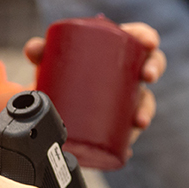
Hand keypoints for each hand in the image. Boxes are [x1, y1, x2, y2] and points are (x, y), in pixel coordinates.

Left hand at [23, 22, 165, 131]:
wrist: (56, 103)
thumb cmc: (64, 75)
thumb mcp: (52, 62)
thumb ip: (42, 52)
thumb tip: (35, 51)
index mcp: (117, 53)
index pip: (139, 40)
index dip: (147, 38)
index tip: (148, 43)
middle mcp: (127, 77)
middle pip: (150, 69)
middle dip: (153, 70)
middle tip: (147, 76)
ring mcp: (126, 102)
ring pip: (144, 105)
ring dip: (146, 112)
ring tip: (138, 121)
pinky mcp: (119, 126)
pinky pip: (128, 134)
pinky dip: (128, 143)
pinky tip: (127, 149)